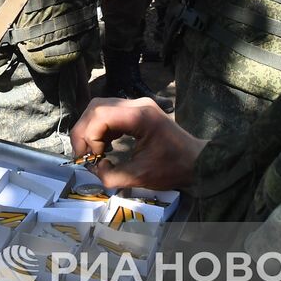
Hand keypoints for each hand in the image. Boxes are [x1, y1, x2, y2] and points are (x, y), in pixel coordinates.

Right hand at [70, 97, 204, 191]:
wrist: (197, 161)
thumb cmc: (172, 168)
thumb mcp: (139, 176)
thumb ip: (111, 175)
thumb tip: (94, 168)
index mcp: (139, 116)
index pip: (100, 115)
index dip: (88, 136)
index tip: (91, 157)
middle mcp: (136, 104)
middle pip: (96, 107)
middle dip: (84, 131)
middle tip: (83, 154)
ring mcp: (138, 104)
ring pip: (101, 107)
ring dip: (91, 128)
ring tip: (93, 151)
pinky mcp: (138, 110)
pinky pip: (110, 112)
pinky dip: (101, 127)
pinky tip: (105, 145)